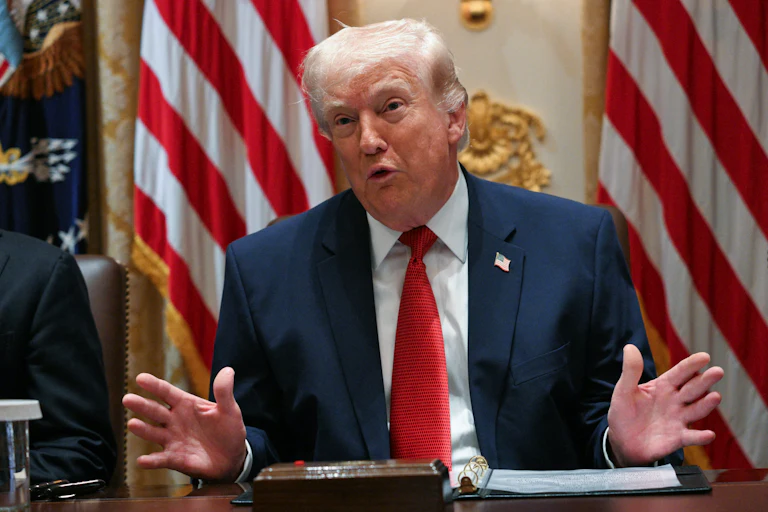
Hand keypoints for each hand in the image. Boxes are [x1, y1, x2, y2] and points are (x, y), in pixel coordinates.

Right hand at [122, 367, 246, 480]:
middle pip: (155, 410)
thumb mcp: (230, 410)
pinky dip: (151, 461)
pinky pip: (161, 459)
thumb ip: (224, 392)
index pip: (167, 392)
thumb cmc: (228, 430)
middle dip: (142, 405)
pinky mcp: (175, 458)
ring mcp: (173, 439)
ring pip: (154, 433)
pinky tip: (142, 461)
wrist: (233, 457)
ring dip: (143, 429)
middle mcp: (175, 420)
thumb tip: (228, 370)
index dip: (154, 385)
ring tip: (132, 424)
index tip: (140, 378)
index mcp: (186, 404)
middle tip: (127, 399)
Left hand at [607, 344, 723, 466]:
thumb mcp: (623, 390)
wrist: (622, 442)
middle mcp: (675, 401)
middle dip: (705, 380)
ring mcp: (678, 419)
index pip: (679, 373)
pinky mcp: (677, 438)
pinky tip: (709, 434)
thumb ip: (630, 370)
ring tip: (715, 396)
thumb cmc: (624, 413)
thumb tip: (630, 346)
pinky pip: (691, 437)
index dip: (691, 364)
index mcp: (663, 386)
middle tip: (717, 371)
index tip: (704, 356)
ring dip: (706, 404)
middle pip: (692, 389)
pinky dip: (700, 437)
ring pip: (696, 410)